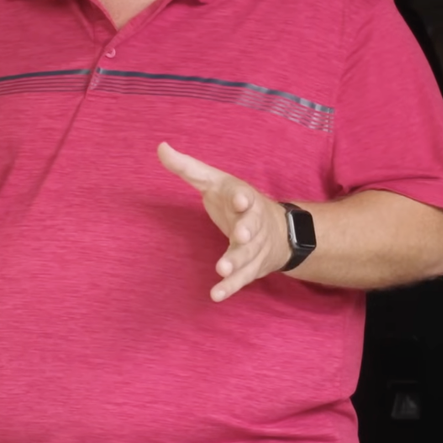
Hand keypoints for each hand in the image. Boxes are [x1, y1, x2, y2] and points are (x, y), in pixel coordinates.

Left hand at [158, 142, 290, 301]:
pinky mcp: (252, 268)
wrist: (282, 231)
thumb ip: (188, 168)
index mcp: (244, 199)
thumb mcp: (216, 181)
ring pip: (248, 256)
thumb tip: (160, 147)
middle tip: (241, 234)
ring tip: (221, 270)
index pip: (246, 197)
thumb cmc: (238, 202)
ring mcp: (255, 248)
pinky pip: (242, 279)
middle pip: (252, 228)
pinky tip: (216, 295)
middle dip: (247, 231)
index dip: (242, 198)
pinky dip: (230, 287)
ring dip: (236, 263)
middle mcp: (253, 224)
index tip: (239, 199)